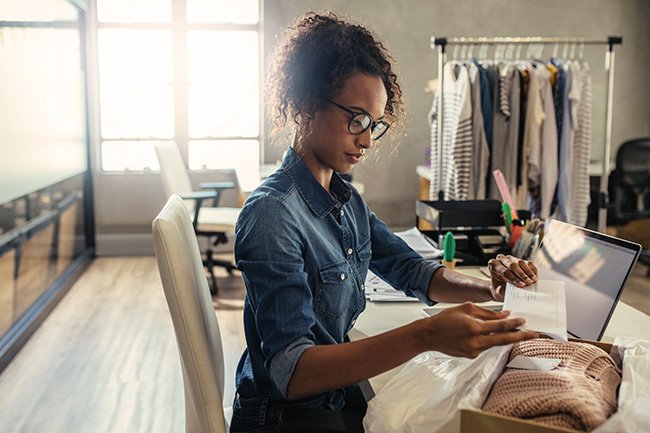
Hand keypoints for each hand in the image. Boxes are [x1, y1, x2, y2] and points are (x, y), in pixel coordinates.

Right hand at [421, 302, 537, 357]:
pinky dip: (489, 340)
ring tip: (518, 334)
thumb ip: (487, 312)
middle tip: (535, 334)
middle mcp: (475, 341)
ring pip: (495, 344)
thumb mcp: (466, 308)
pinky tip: (489, 335)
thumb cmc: (446, 319)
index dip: (514, 323)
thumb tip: (505, 315)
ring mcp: (473, 351)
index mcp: (474, 327)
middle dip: (521, 336)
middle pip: (504, 340)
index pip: (500, 326)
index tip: (524, 321)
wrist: (429, 335)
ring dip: (507, 339)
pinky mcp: (470, 356)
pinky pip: (485, 347)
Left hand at [487, 254, 537, 300]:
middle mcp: (501, 259)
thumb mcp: (498, 291)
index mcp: (493, 265)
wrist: (501, 287)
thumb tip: (510, 291)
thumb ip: (502, 290)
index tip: (522, 285)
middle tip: (529, 283)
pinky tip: (535, 276)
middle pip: (512, 265)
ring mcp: (511, 258)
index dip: (514, 279)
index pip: (504, 271)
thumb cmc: (499, 288)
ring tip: (533, 281)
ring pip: (521, 262)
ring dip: (528, 273)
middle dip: (522, 275)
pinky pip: (528, 263)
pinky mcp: (520, 260)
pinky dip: (532, 269)